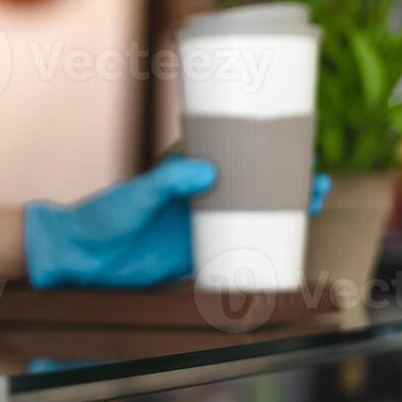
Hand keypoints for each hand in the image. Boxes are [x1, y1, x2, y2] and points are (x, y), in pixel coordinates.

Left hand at [23, 161, 332, 288]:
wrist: (83, 259)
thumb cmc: (103, 218)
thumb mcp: (136, 195)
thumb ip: (167, 181)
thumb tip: (205, 170)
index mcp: (185, 170)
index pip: (232, 150)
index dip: (264, 146)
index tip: (295, 143)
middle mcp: (199, 194)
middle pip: (252, 182)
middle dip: (287, 179)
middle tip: (318, 181)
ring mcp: (201, 223)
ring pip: (253, 213)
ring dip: (284, 210)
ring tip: (315, 205)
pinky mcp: (198, 252)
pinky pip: (239, 246)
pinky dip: (265, 244)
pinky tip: (290, 245)